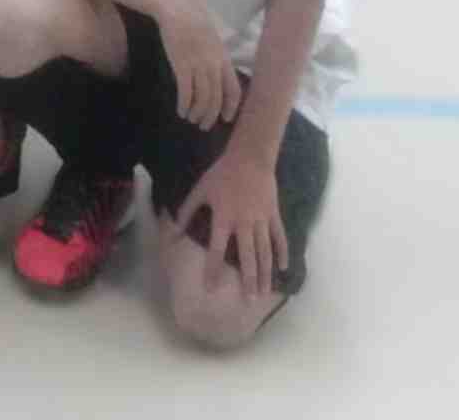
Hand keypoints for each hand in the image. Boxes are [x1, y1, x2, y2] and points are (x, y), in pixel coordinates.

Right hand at [155, 0, 241, 129]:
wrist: (177, 10)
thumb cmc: (194, 24)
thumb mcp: (213, 41)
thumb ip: (217, 59)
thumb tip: (217, 78)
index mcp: (224, 60)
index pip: (233, 90)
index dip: (231, 108)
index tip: (225, 119)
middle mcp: (214, 65)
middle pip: (216, 98)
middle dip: (211, 116)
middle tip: (204, 126)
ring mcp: (198, 66)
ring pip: (202, 98)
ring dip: (197, 113)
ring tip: (191, 119)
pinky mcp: (181, 65)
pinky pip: (186, 92)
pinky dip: (184, 105)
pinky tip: (181, 111)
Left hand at [177, 145, 288, 300]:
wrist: (250, 157)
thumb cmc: (221, 174)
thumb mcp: (200, 190)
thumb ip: (187, 210)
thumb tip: (175, 229)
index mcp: (223, 218)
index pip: (216, 249)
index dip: (213, 269)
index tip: (211, 288)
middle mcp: (244, 223)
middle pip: (247, 257)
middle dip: (248, 280)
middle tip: (249, 301)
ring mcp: (262, 220)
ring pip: (265, 252)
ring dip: (265, 273)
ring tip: (265, 293)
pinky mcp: (274, 215)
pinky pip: (280, 238)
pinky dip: (282, 253)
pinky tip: (283, 268)